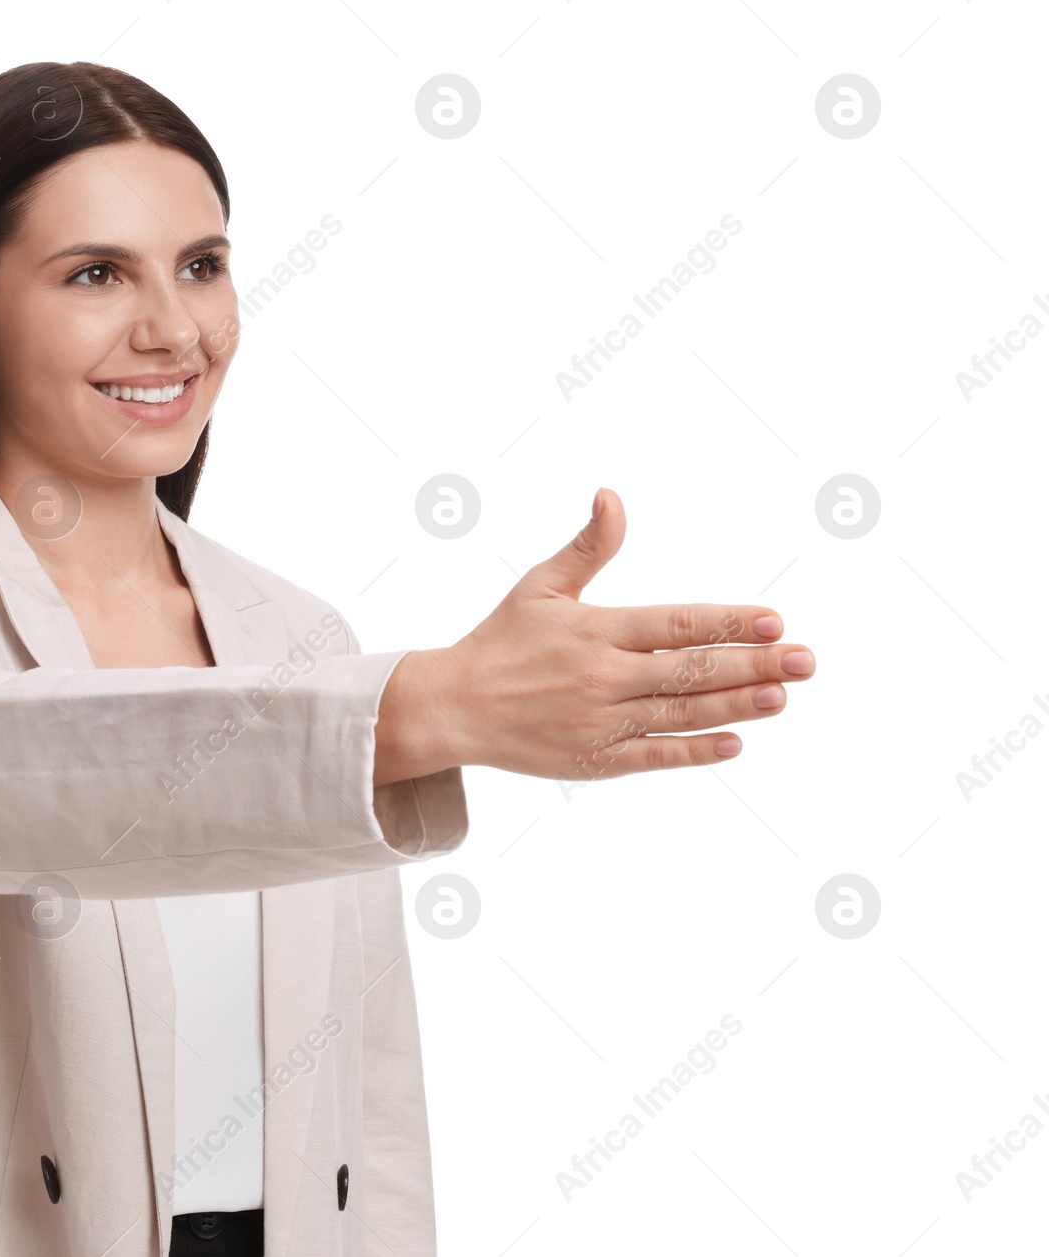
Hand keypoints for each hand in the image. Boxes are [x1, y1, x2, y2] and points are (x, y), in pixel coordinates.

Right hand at [373, 488, 815, 783]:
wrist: (450, 708)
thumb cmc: (500, 641)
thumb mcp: (540, 585)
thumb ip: (588, 546)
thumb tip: (612, 496)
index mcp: (594, 629)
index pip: (675, 623)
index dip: (727, 622)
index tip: (775, 620)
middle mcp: (600, 676)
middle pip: (689, 670)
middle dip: (752, 664)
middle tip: (805, 661)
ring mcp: (597, 721)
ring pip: (679, 713)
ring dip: (735, 706)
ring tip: (781, 697)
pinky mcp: (591, 760)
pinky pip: (652, 756)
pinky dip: (693, 751)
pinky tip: (733, 743)